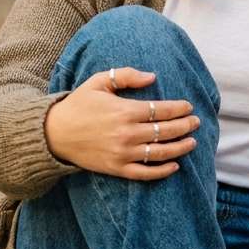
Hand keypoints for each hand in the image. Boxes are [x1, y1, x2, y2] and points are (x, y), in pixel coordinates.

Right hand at [44, 66, 199, 179]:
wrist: (53, 133)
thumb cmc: (78, 105)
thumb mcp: (98, 82)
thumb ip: (126, 75)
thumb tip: (153, 77)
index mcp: (124, 111)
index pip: (160, 110)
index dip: (178, 109)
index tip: (188, 107)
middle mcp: (126, 133)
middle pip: (165, 131)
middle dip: (185, 126)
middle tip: (195, 122)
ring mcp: (123, 153)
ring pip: (160, 153)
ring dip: (180, 148)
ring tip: (192, 142)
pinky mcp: (117, 168)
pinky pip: (145, 173)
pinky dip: (162, 171)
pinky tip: (175, 166)